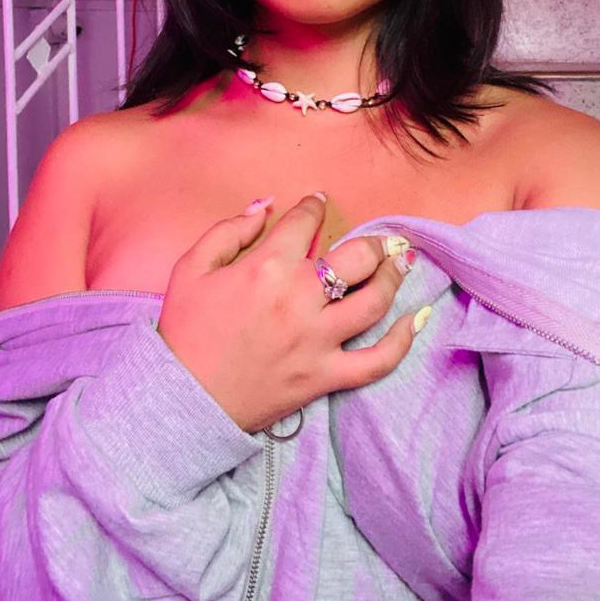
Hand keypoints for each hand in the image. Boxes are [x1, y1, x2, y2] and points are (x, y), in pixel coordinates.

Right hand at [155, 193, 424, 433]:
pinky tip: (416, 319)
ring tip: (401, 263)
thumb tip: (264, 206)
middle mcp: (300, 298)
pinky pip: (376, 360)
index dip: (314, 207)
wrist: (183, 398)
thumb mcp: (191, 268)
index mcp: (267, 267)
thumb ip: (229, 231)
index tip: (319, 203)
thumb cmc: (185, 331)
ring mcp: (317, 339)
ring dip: (394, 277)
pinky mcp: (325, 375)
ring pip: (374, 301)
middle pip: (355, 258)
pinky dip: (402, 341)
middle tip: (380, 239)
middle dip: (372, 242)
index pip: (305, 223)